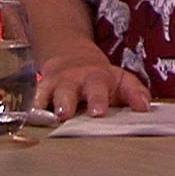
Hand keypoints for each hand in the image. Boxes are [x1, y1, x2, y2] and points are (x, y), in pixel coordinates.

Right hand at [36, 46, 150, 119]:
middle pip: (70, 90)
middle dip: (68, 102)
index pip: (99, 87)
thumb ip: (135, 93)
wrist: (72, 59)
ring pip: (50, 92)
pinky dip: (32, 106)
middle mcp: (75, 80)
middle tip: (66, 114)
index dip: (99, 99)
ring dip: (47, 104)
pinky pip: (34, 97)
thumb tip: (146, 107)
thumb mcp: (121, 81)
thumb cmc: (100, 78)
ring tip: (47, 116)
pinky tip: (29, 116)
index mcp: (97, 78)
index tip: (98, 112)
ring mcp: (56, 84)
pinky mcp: (41, 89)